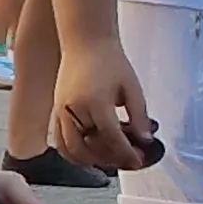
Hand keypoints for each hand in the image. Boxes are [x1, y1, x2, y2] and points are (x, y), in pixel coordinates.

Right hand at [50, 35, 157, 172]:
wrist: (85, 42)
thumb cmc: (110, 61)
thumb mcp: (132, 87)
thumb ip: (139, 115)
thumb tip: (146, 140)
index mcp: (95, 103)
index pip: (112, 138)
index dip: (126, 153)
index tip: (138, 160)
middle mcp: (74, 111)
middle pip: (90, 148)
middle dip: (111, 160)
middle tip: (128, 160)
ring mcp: (60, 113)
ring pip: (72, 150)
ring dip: (91, 161)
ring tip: (111, 160)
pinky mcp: (56, 112)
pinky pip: (60, 141)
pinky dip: (74, 153)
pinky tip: (90, 154)